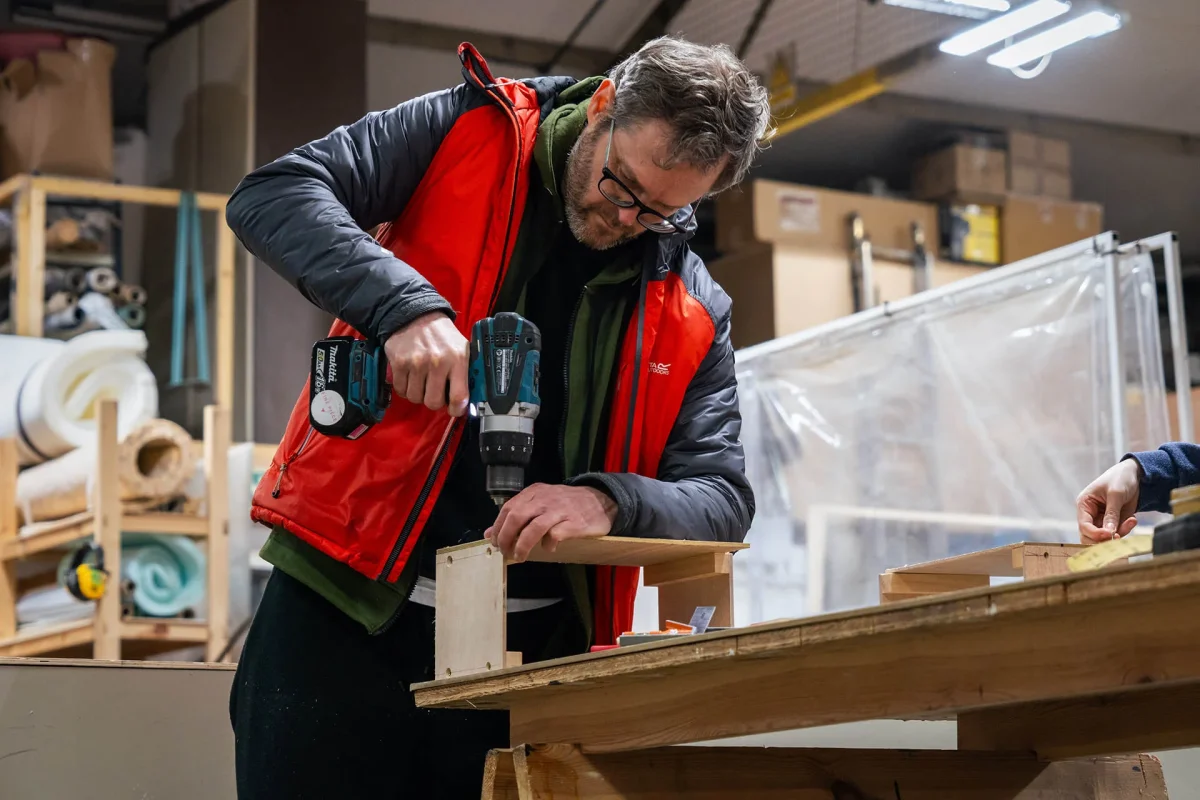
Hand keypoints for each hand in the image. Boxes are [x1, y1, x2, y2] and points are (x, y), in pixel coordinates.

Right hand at [384, 312, 468, 415]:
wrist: (415, 314)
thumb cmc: (442, 335)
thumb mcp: (462, 348)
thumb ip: (465, 372)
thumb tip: (467, 400)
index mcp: (458, 359)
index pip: (459, 397)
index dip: (457, 409)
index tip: (454, 409)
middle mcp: (438, 362)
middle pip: (434, 402)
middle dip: (435, 401)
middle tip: (435, 391)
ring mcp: (417, 363)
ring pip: (416, 398)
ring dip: (419, 394)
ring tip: (422, 381)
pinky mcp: (399, 363)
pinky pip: (401, 390)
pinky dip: (405, 388)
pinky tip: (410, 377)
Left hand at [485, 484, 617, 562]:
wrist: (602, 501)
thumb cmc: (567, 504)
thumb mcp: (541, 503)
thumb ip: (517, 515)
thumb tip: (490, 533)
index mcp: (535, 492)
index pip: (508, 508)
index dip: (498, 527)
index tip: (495, 543)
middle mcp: (545, 499)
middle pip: (517, 517)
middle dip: (506, 537)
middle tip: (505, 552)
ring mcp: (560, 510)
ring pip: (534, 527)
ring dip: (523, 545)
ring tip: (520, 556)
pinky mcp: (575, 523)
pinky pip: (556, 534)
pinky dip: (548, 544)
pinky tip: (548, 549)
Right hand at [1076, 458, 1141, 543]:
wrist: (1135, 475)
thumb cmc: (1120, 479)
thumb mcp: (1115, 494)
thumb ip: (1111, 514)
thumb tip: (1109, 532)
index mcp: (1084, 504)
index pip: (1084, 525)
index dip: (1095, 533)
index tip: (1110, 535)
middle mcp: (1090, 514)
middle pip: (1089, 536)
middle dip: (1104, 538)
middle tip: (1118, 536)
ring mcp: (1102, 519)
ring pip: (1104, 537)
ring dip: (1119, 533)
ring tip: (1131, 521)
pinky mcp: (1114, 522)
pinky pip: (1117, 533)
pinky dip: (1126, 529)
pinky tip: (1132, 519)